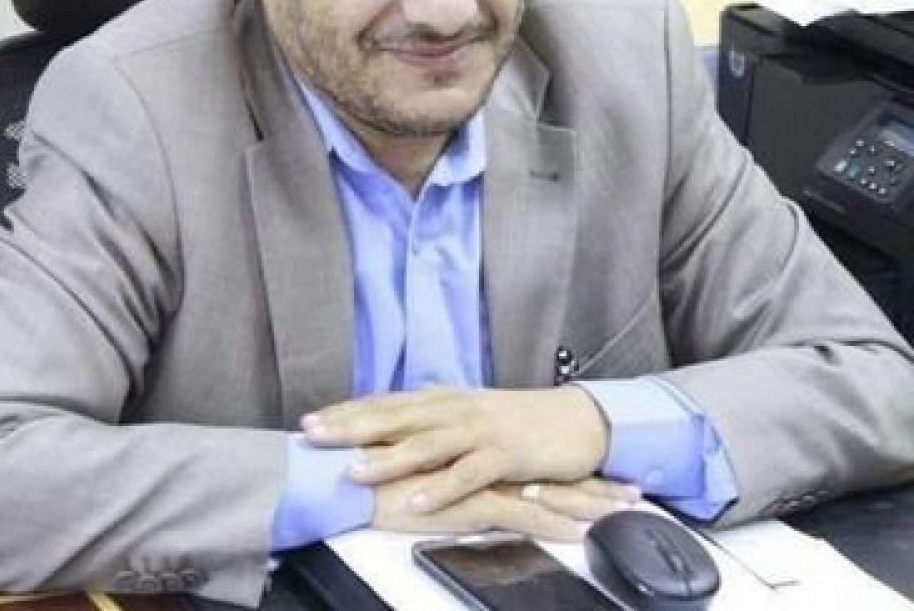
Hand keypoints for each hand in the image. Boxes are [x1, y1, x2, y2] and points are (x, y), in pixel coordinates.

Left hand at [302, 386, 611, 512]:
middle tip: (312, 435)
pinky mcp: (505, 455)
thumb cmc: (517, 421)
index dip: (348, 411)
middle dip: (351, 426)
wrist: (574, 419)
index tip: (310, 420)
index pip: (387, 402)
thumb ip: (431, 420)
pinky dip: (441, 488)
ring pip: (427, 444)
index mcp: (443, 398)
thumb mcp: (468, 415)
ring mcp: (480, 430)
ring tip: (353, 472)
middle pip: (396, 417)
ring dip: (388, 458)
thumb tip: (389, 426)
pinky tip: (418, 502)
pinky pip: (468, 474)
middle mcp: (456, 409)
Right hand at [374, 474, 638, 538]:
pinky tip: (582, 533)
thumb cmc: (376, 471)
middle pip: (549, 471)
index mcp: (474, 448)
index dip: (567, 466)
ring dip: (588, 503)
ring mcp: (482, 477)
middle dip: (593, 484)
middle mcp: (485, 456)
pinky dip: (554, 525)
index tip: (601, 472)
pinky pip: (522, 514)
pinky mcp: (473, 500)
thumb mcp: (416, 465)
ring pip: (546, 491)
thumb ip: (440, 464)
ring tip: (623, 511)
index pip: (529, 457)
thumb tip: (457, 473)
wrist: (348, 474)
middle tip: (633, 492)